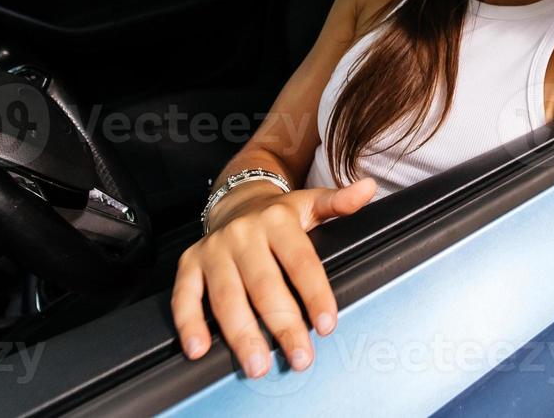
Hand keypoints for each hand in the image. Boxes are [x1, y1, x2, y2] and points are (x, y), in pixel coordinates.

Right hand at [170, 177, 376, 377]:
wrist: (236, 201)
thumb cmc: (280, 214)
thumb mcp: (311, 203)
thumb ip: (339, 202)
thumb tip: (369, 188)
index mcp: (278, 221)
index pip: (301, 261)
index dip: (315, 294)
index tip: (327, 325)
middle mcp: (243, 234)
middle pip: (265, 284)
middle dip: (283, 325)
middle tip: (300, 356)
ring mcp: (214, 249)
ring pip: (227, 295)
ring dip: (242, 333)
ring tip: (258, 364)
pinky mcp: (190, 263)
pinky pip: (185, 295)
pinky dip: (189, 323)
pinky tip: (199, 348)